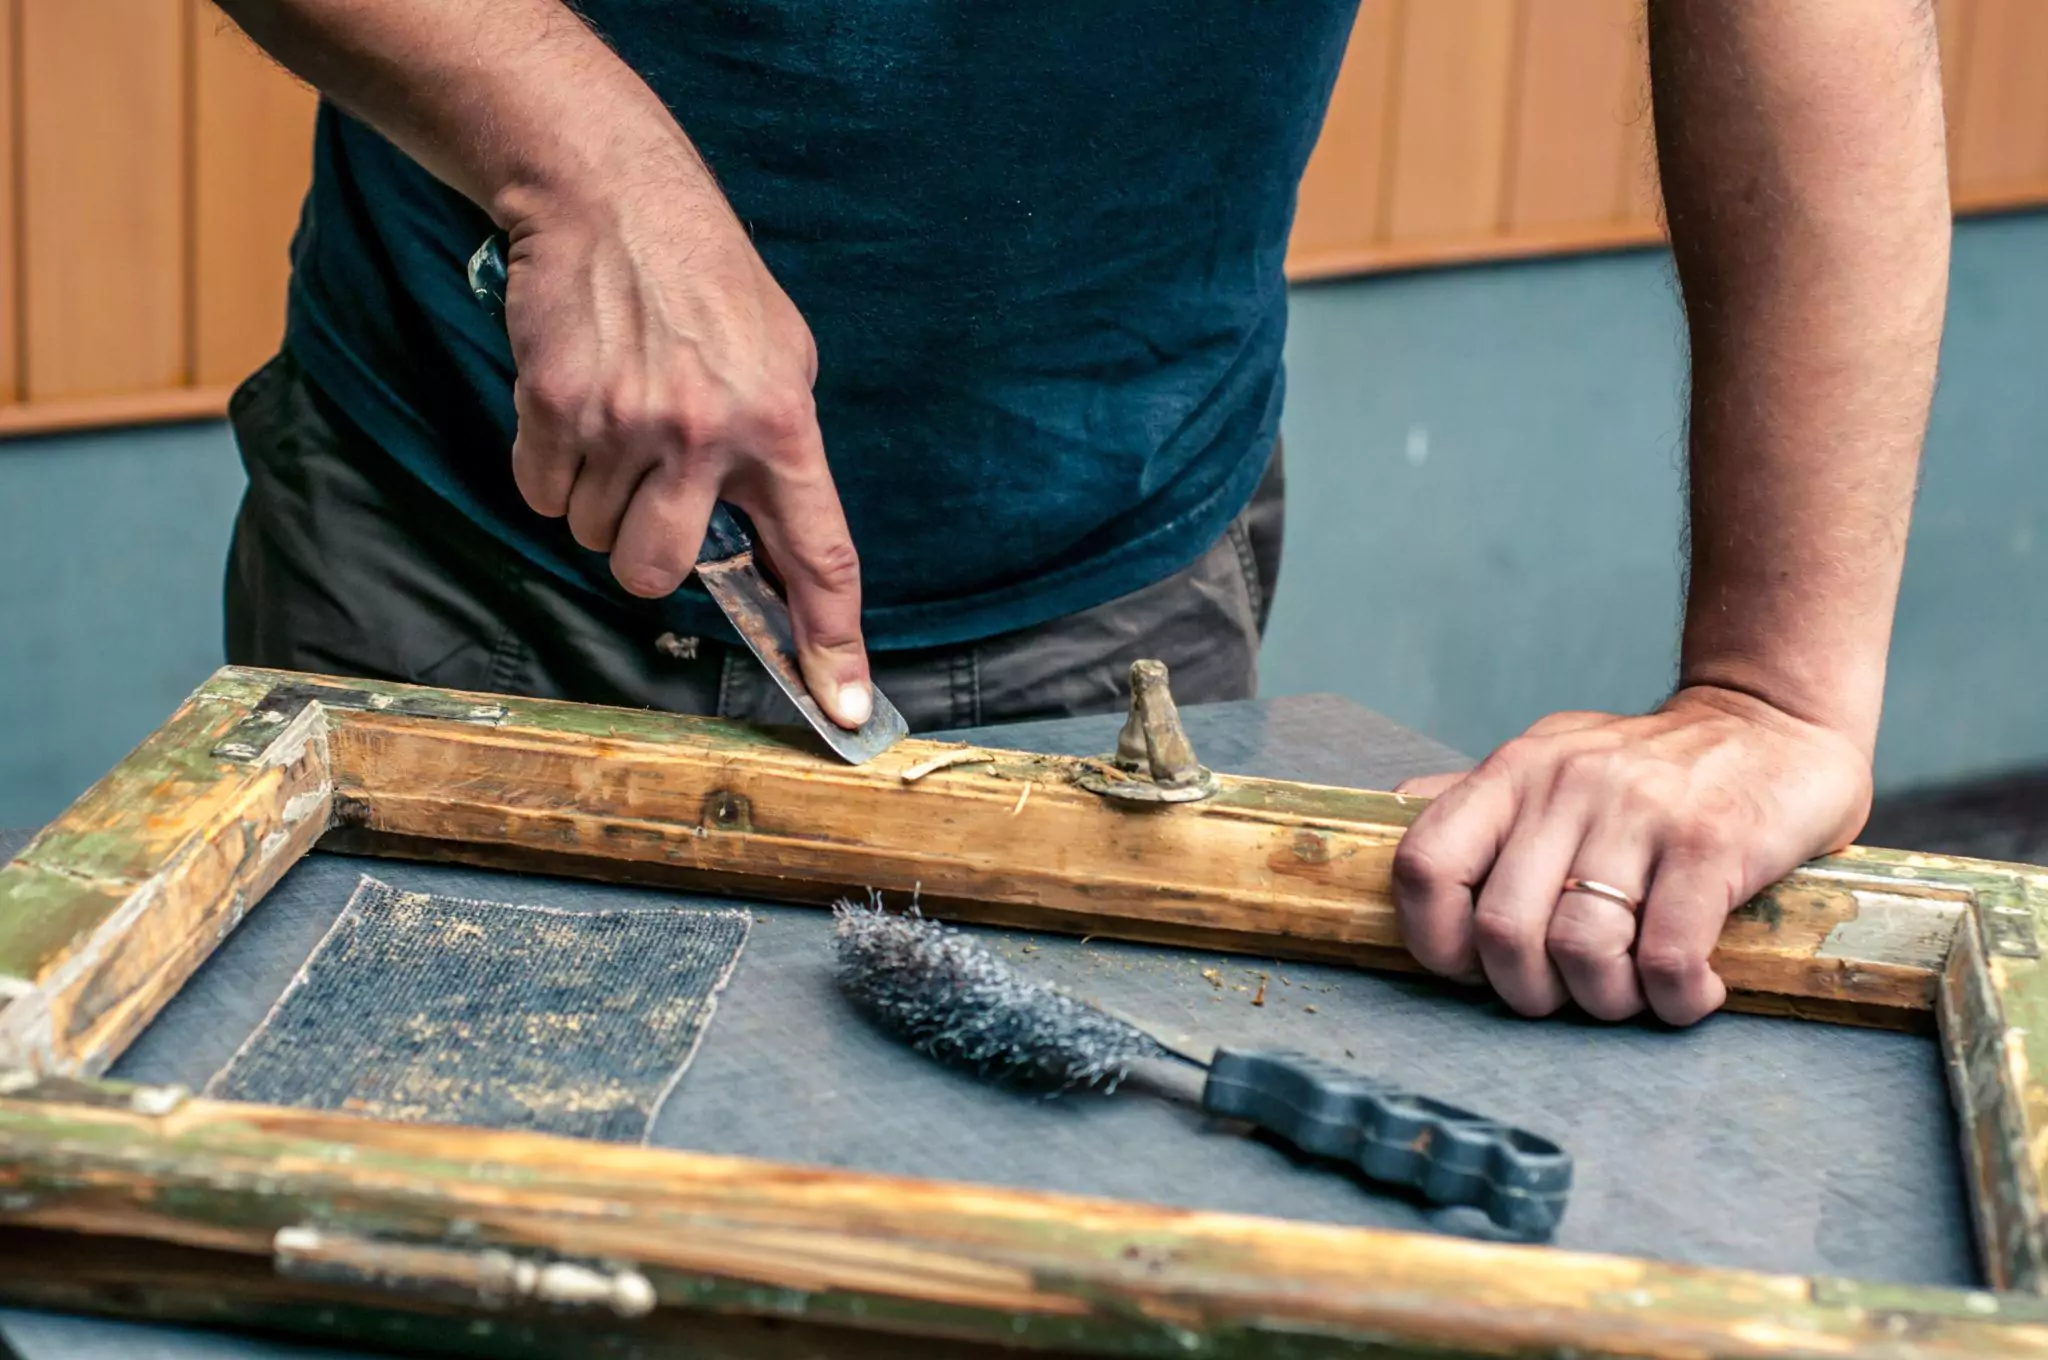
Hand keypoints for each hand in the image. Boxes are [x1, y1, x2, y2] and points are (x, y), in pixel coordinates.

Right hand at [499, 170, 871, 727]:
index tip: (845, 708)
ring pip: (590, 537)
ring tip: (617, 422)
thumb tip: (773, 551)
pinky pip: (539, 494)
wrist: (612, 198)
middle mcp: (705, 435)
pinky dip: (549, 469)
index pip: (821, 557)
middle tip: (650, 494)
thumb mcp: (783, 356)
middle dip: (645, 553)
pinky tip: (574, 408)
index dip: (834, 643)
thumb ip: (780, 453)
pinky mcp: (554, 408)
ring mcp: (624, 425)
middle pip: (657, 573)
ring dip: (596, 500)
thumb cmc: (707, 282)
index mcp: (781, 427)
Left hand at [1390, 685, 1872, 1024]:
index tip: (1474, 969)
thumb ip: (1478, 801)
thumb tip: (1392, 813)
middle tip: (1568, 994)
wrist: (1777, 723)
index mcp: (1513, 773)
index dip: (1436, 940)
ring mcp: (1640, 811)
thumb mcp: (1553, 762)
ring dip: (1605, 1000)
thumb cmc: (1654, 768)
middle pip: (1501, 930)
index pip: (1424, 865)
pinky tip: (1690, 990)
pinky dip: (1674, 998)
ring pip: (1578, 950)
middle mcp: (1565, 786)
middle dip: (1529, 992)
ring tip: (1633, 993)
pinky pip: (1667, 956)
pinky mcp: (1713, 843)